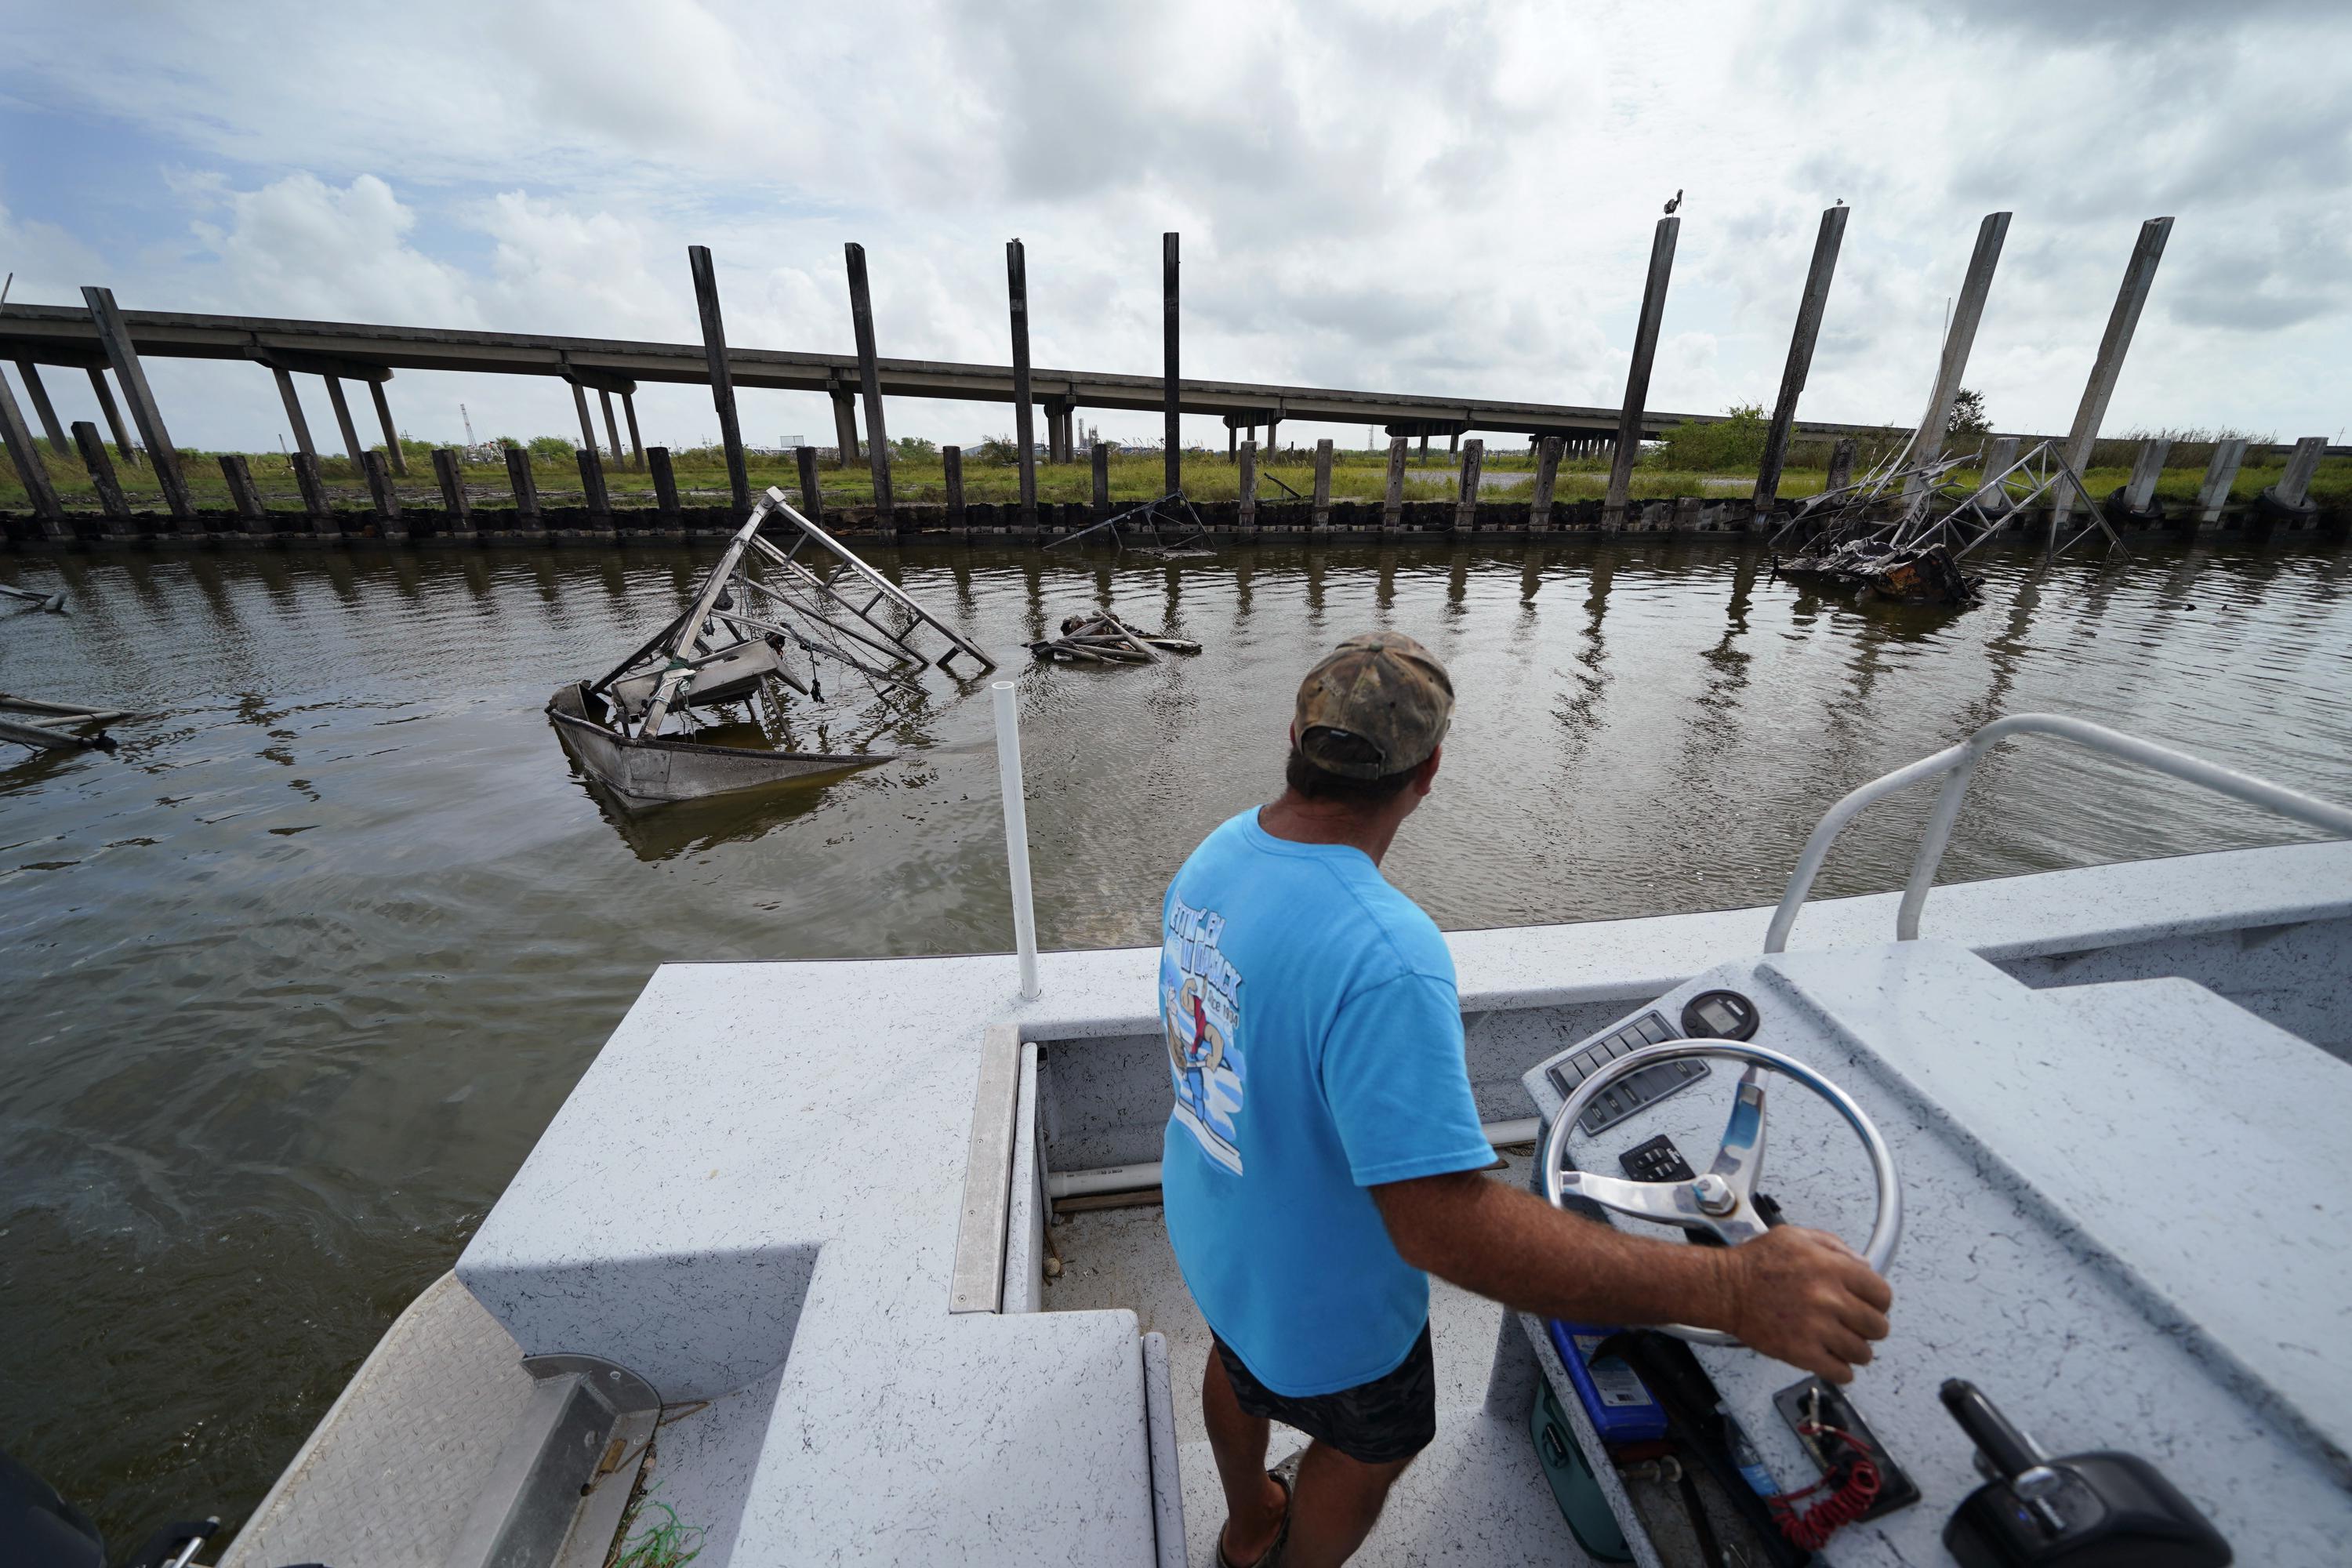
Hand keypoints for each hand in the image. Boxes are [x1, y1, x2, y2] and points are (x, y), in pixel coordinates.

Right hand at [1721, 1226, 1891, 1384]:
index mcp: (1831, 1268)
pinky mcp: (1802, 1353)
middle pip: (1878, 1326)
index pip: (1882, 1294)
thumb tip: (1864, 1265)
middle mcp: (1829, 1298)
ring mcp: (1816, 1328)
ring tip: (1842, 1344)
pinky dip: (1841, 1370)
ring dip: (1856, 1350)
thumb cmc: (1756, 1263)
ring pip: (1862, 1353)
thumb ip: (1834, 1246)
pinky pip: (1841, 1373)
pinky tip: (1831, 1360)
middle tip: (1856, 1325)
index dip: (1879, 1302)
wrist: (1723, 1289)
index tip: (1871, 1305)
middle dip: (1870, 1327)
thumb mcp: (1796, 1237)